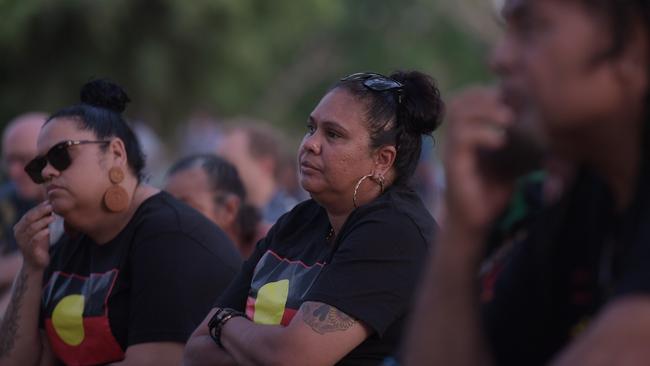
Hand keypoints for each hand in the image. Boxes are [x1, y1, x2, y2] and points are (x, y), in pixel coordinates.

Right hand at [13, 201, 54, 270]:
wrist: (36, 263)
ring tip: (53, 217)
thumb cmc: (39, 244)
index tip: (50, 201)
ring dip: (43, 221)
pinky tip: (49, 230)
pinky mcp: (30, 250)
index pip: (29, 214)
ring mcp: (23, 242)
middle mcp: (19, 233)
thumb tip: (50, 204)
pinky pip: (34, 240)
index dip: (39, 207)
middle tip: (52, 206)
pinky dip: (41, 234)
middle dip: (41, 211)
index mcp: (20, 226)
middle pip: (29, 219)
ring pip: (32, 228)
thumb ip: (43, 219)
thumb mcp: (41, 229)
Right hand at [443, 87, 515, 236]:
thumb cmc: (494, 191)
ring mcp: (452, 149)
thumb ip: (523, 141)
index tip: (516, 96)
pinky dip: (482, 134)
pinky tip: (501, 141)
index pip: (471, 96)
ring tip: (508, 118)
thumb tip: (551, 126)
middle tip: (511, 104)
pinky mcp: (454, 165)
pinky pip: (461, 139)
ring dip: (485, 110)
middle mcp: (457, 137)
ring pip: (458, 113)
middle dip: (486, 94)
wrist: (475, 222)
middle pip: (460, 99)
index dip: (490, 89)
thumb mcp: (513, 160)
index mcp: (468, 132)